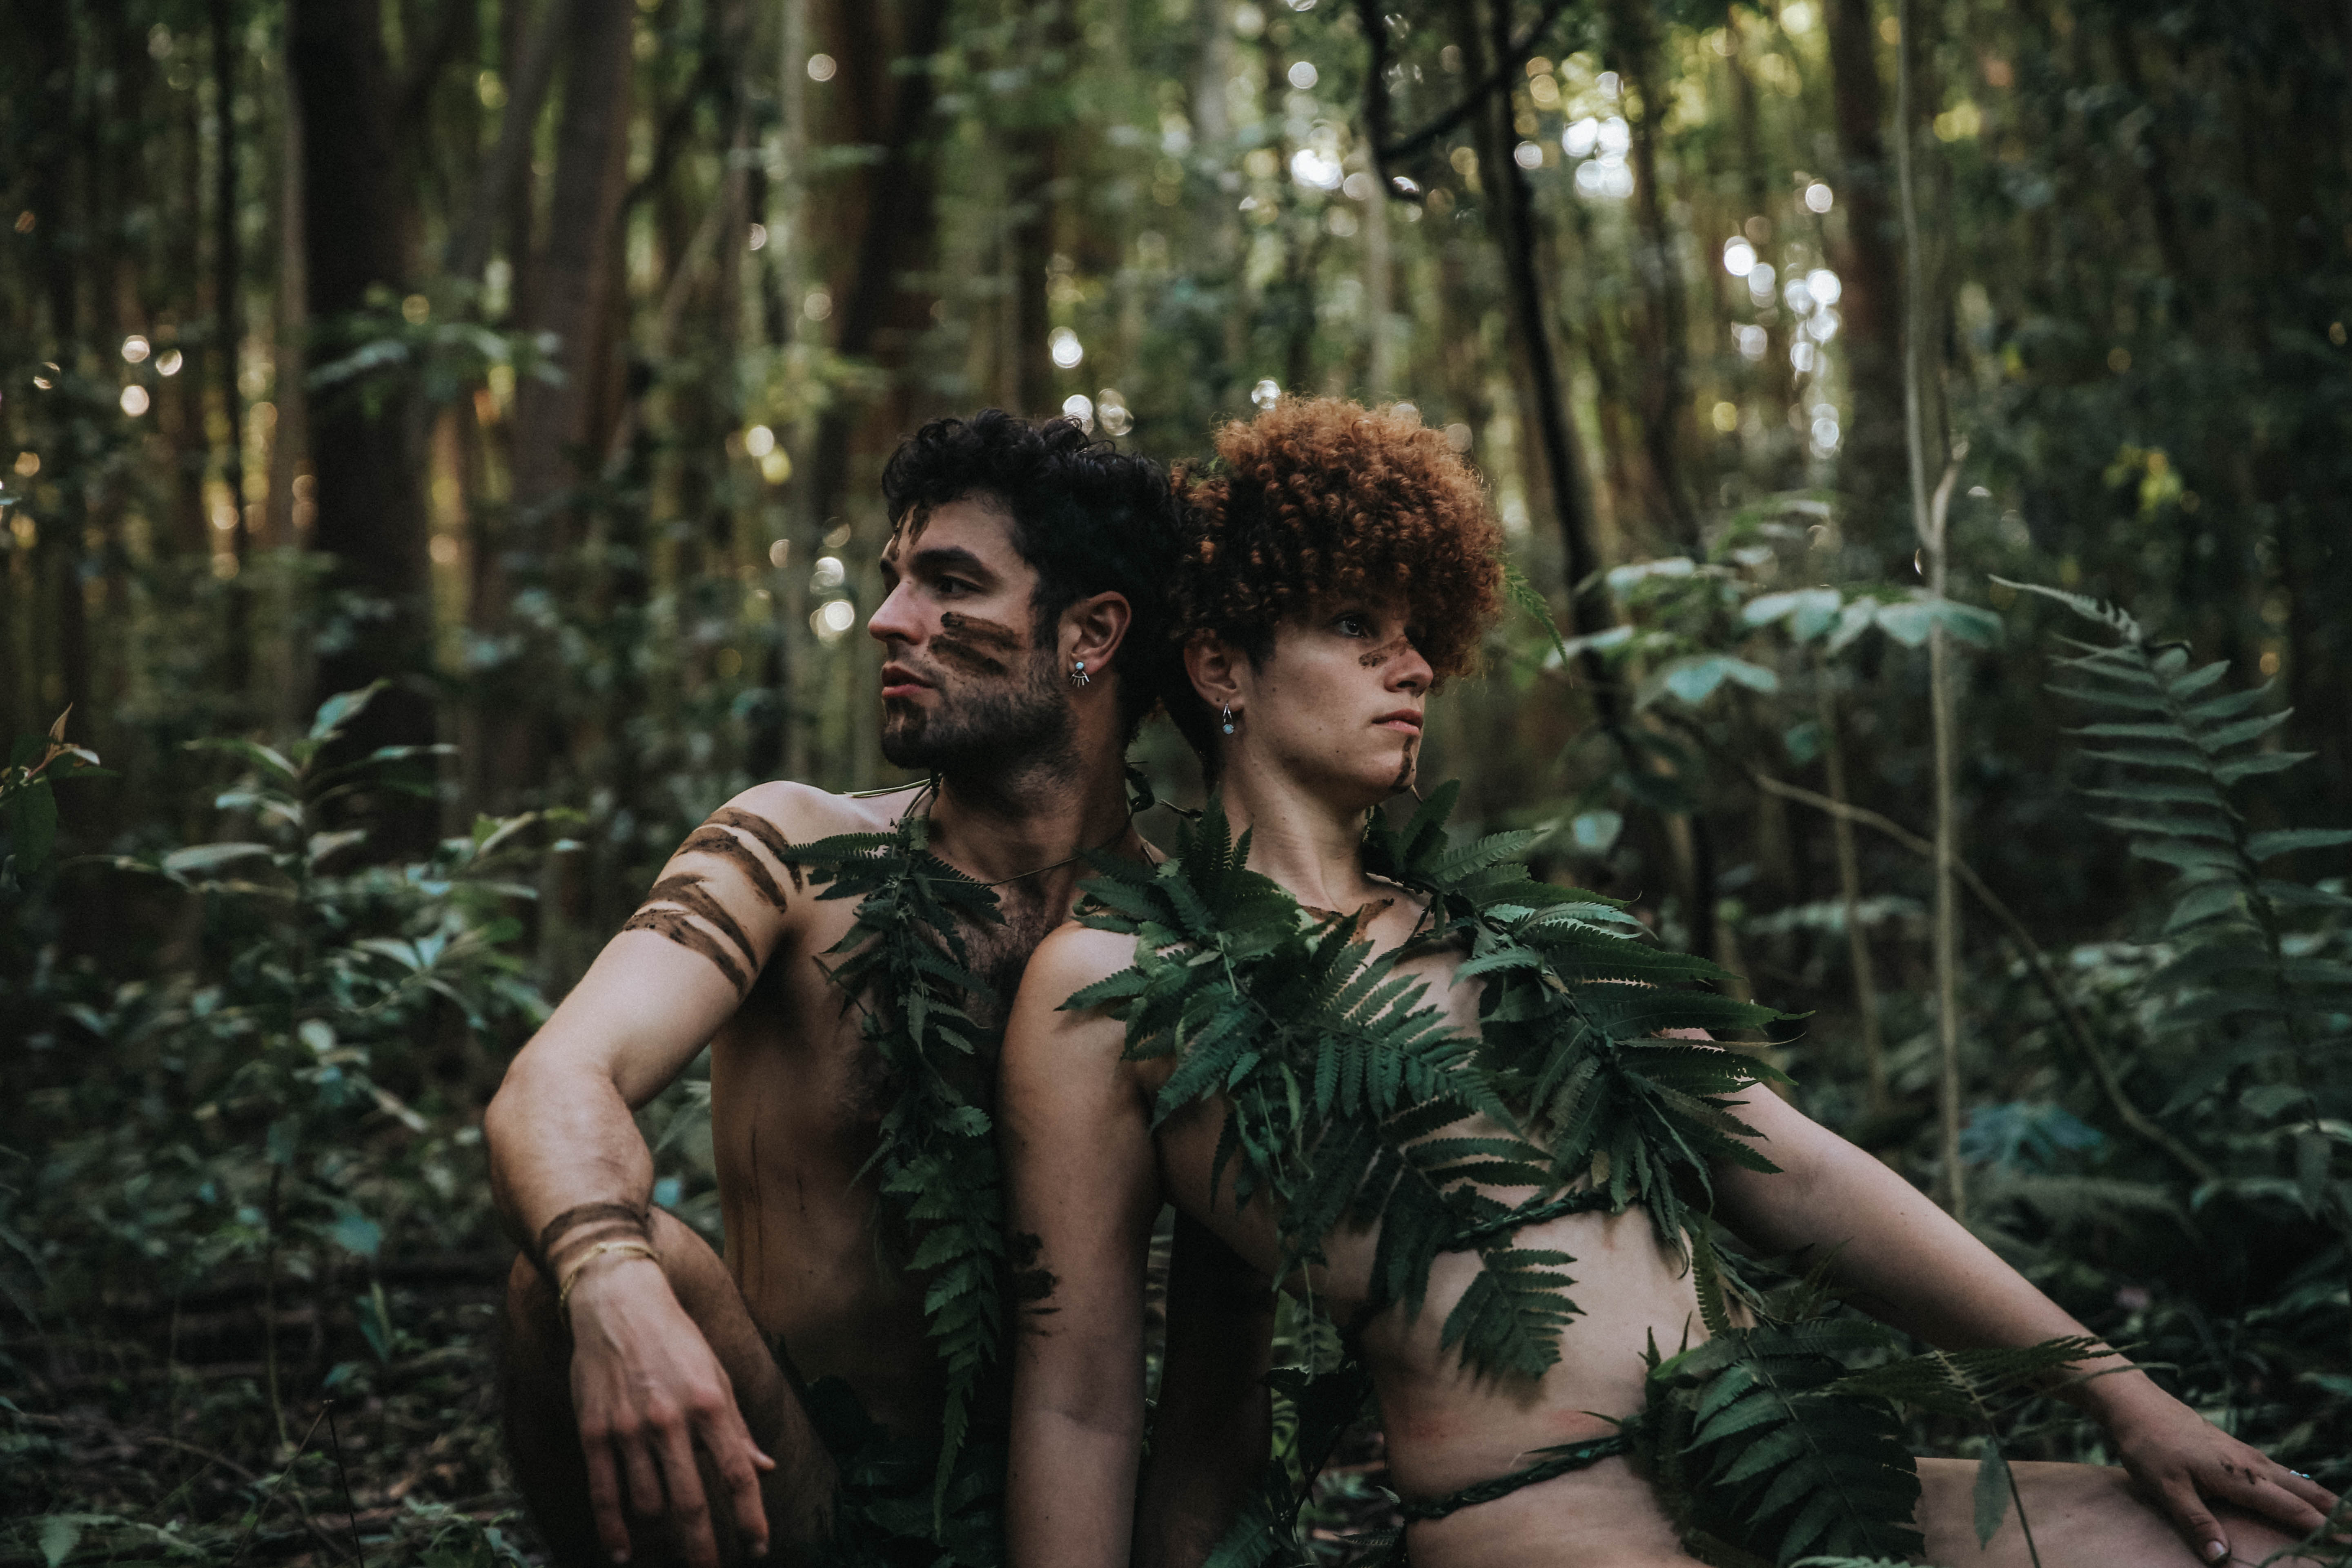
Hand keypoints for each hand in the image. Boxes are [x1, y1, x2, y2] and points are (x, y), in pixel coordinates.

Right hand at [566, 1257, 776, 1565]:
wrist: (618, 1301)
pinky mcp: (595, 1430)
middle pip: (691, 1501)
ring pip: (647, 1504)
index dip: (751, 1517)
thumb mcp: (716, 1375)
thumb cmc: (676, 1339)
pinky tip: (623, 1553)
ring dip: (661, 1538)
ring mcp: (629, 1427)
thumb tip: (765, 1469)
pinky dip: (613, 1530)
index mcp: (711, 1403)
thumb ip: (739, 1428)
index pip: (737, 1474)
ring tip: (671, 1554)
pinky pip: (604, 1492)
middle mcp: (671, 1419)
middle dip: (703, 1547)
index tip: (759, 1548)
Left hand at [2101, 1379, 2339, 1562]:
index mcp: (2240, 1478)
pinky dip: (2299, 1486)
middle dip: (2335, 1515)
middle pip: (2304, 1494)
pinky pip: (2278, 1471)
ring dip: (2321, 1500)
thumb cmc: (2148, 1446)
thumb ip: (2196, 1522)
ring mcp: (2245, 1454)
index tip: (2347, 1546)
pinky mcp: (2235, 1449)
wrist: (2135, 1404)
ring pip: (2294, 1481)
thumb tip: (2221, 1558)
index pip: (2292, 1510)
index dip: (2322, 1529)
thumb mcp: (2166, 1489)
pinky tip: (2302, 1493)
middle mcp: (2251, 1465)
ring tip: (2344, 1518)